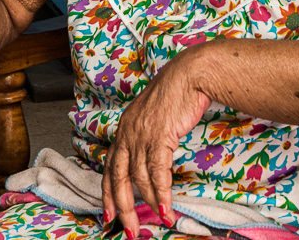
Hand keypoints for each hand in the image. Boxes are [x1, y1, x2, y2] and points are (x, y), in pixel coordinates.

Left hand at [102, 50, 209, 237]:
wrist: (189, 74)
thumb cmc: (176, 93)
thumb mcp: (153, 114)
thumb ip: (148, 135)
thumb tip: (152, 160)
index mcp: (124, 127)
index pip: (110, 166)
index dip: (108, 192)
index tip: (109, 213)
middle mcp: (128, 132)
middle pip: (119, 178)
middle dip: (123, 207)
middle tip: (129, 229)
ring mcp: (142, 134)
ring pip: (139, 179)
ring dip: (149, 204)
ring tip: (159, 220)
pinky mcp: (159, 136)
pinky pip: (158, 173)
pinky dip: (162, 194)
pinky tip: (166, 208)